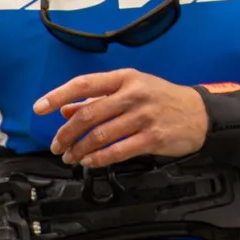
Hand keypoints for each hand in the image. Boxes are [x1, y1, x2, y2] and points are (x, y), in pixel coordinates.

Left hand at [34, 69, 209, 166]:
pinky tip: (89, 162)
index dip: (58, 96)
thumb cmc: (162, 99)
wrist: (199, 114)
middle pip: (88, 114)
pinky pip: (118, 151)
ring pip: (100, 135)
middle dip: (66, 133)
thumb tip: (66, 109)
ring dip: (79, 149)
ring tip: (70, 156)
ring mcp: (144, 116)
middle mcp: (133, 94)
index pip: (84, 84)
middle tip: (56, 145)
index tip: (40, 108)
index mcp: (125, 78)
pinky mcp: (152, 138)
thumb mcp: (131, 89)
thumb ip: (98, 99)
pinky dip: (98, 159)